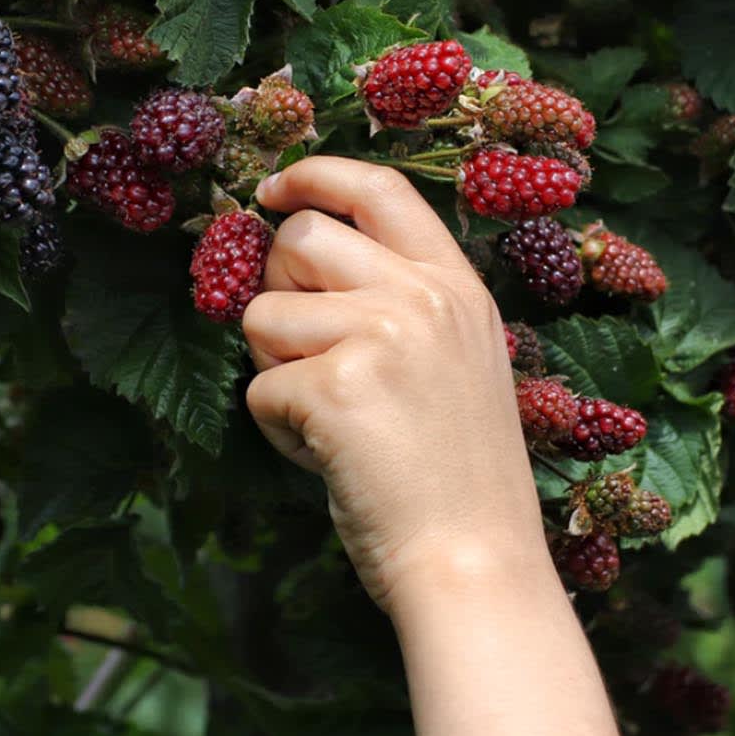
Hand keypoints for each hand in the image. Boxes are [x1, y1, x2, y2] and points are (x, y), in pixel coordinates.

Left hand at [242, 157, 542, 611]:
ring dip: (276, 371)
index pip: (379, 188)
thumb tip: (300, 260)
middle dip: (277, 289)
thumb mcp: (461, 364)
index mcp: (458, 288)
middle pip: (301, 239)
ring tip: (332, 422)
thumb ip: (402, 305)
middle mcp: (424, 297)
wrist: (476, 558)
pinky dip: (279, 431)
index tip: (275, 191)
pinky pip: (259, 388)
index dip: (316, 176)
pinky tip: (330, 458)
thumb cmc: (462, 478)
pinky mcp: (337, 387)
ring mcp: (383, 336)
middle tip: (307, 354)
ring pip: (262, 314)